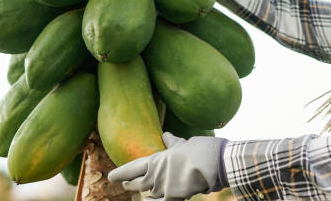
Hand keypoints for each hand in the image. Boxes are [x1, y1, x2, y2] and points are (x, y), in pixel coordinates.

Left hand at [107, 132, 228, 200]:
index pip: (134, 168)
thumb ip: (174, 143)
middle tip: (124, 184)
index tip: (112, 176)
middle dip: (130, 184)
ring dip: (141, 192)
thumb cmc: (203, 149)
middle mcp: (158, 176)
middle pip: (138, 183)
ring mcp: (165, 188)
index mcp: (158, 160)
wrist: (217, 163)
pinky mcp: (176, 197)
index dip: (121, 173)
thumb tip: (165, 135)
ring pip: (148, 193)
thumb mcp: (186, 143)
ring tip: (136, 190)